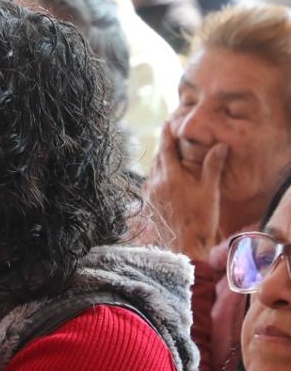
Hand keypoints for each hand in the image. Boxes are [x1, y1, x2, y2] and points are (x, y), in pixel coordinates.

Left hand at [145, 126, 227, 261]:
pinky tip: (164, 180)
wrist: (184, 247)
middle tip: (171, 138)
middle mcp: (156, 183)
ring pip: (153, 171)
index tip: (166, 123)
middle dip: (165, 148)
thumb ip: (212, 166)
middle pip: (158, 159)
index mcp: (170, 177)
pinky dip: (157, 177)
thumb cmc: (200, 220)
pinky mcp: (148, 205)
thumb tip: (221, 145)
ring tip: (170, 158)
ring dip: (161, 163)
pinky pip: (150, 184)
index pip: (166, 149)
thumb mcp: (210, 191)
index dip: (166, 134)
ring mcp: (150, 195)